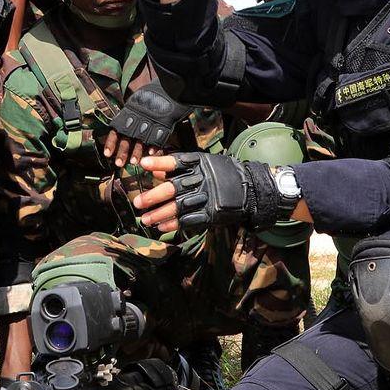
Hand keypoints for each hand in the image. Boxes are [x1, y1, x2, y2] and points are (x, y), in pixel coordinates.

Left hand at [106, 82, 188, 159]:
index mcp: (130, 110)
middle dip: (123, 151)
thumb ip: (131, 112)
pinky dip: (154, 146)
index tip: (107, 154)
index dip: (112, 142)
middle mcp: (138, 116)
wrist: (170, 85)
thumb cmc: (153, 92)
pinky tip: (151, 154)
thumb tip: (122, 123)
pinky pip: (158, 137)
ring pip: (142, 139)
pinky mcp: (165, 123)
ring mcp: (152, 120)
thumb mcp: (137, 100)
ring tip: (134, 163)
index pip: (118, 128)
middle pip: (128, 136)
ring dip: (137, 152)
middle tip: (119, 164)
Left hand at [134, 151, 292, 235]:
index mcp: (201, 164)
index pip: (177, 161)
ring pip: (179, 207)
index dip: (160, 163)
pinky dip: (174, 224)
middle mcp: (203, 180)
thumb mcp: (205, 164)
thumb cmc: (223, 174)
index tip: (144, 164)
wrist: (251, 190)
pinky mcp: (212, 214)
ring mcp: (208, 198)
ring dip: (160, 214)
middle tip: (138, 203)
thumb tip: (156, 171)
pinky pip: (190, 220)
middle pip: (174, 188)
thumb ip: (181, 167)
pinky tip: (161, 227)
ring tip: (145, 219)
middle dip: (154, 196)